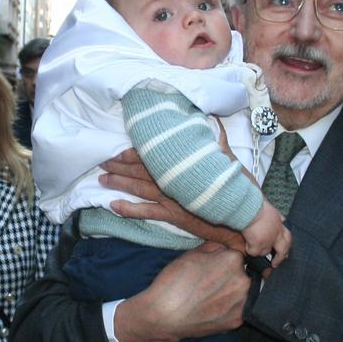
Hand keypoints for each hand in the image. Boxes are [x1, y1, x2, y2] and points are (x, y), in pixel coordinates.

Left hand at [100, 150, 245, 251]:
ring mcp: (171, 199)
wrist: (241, 218)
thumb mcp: (229, 161)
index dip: (134, 151)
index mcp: (183, 166)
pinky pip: (147, 212)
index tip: (118, 146)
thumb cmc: (236, 189)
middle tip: (102, 160)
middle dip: (120, 165)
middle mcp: (174, 181)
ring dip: (120, 183)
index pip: (154, 155)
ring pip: (140, 189)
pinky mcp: (173, 216)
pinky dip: (129, 209)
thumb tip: (215, 123)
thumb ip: (219, 142)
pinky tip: (113, 205)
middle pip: (141, 170)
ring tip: (102, 178)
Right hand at [115, 242, 249, 341]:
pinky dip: (228, 309)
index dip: (222, 262)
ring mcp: (242, 303)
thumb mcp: (192, 253)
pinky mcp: (238, 321)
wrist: (164, 315)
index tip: (211, 269)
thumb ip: (214, 247)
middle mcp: (243, 281)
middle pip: (242, 274)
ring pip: (242, 293)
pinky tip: (212, 309)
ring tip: (210, 297)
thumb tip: (225, 249)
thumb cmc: (174, 282)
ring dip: (231, 293)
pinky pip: (238, 310)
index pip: (236, 256)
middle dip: (229, 277)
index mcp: (233, 260)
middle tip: (210, 284)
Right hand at [242, 201, 290, 265]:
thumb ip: (277, 216)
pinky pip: (253, 252)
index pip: (288, 237)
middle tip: (275, 264)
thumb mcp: (272, 209)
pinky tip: (246, 243)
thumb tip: (283, 219)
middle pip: (282, 251)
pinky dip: (249, 249)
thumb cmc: (257, 205)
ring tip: (251, 243)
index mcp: (280, 225)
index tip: (286, 252)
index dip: (287, 246)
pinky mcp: (258, 244)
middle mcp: (276, 235)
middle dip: (279, 258)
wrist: (248, 207)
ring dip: (258, 250)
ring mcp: (268, 241)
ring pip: (264, 252)